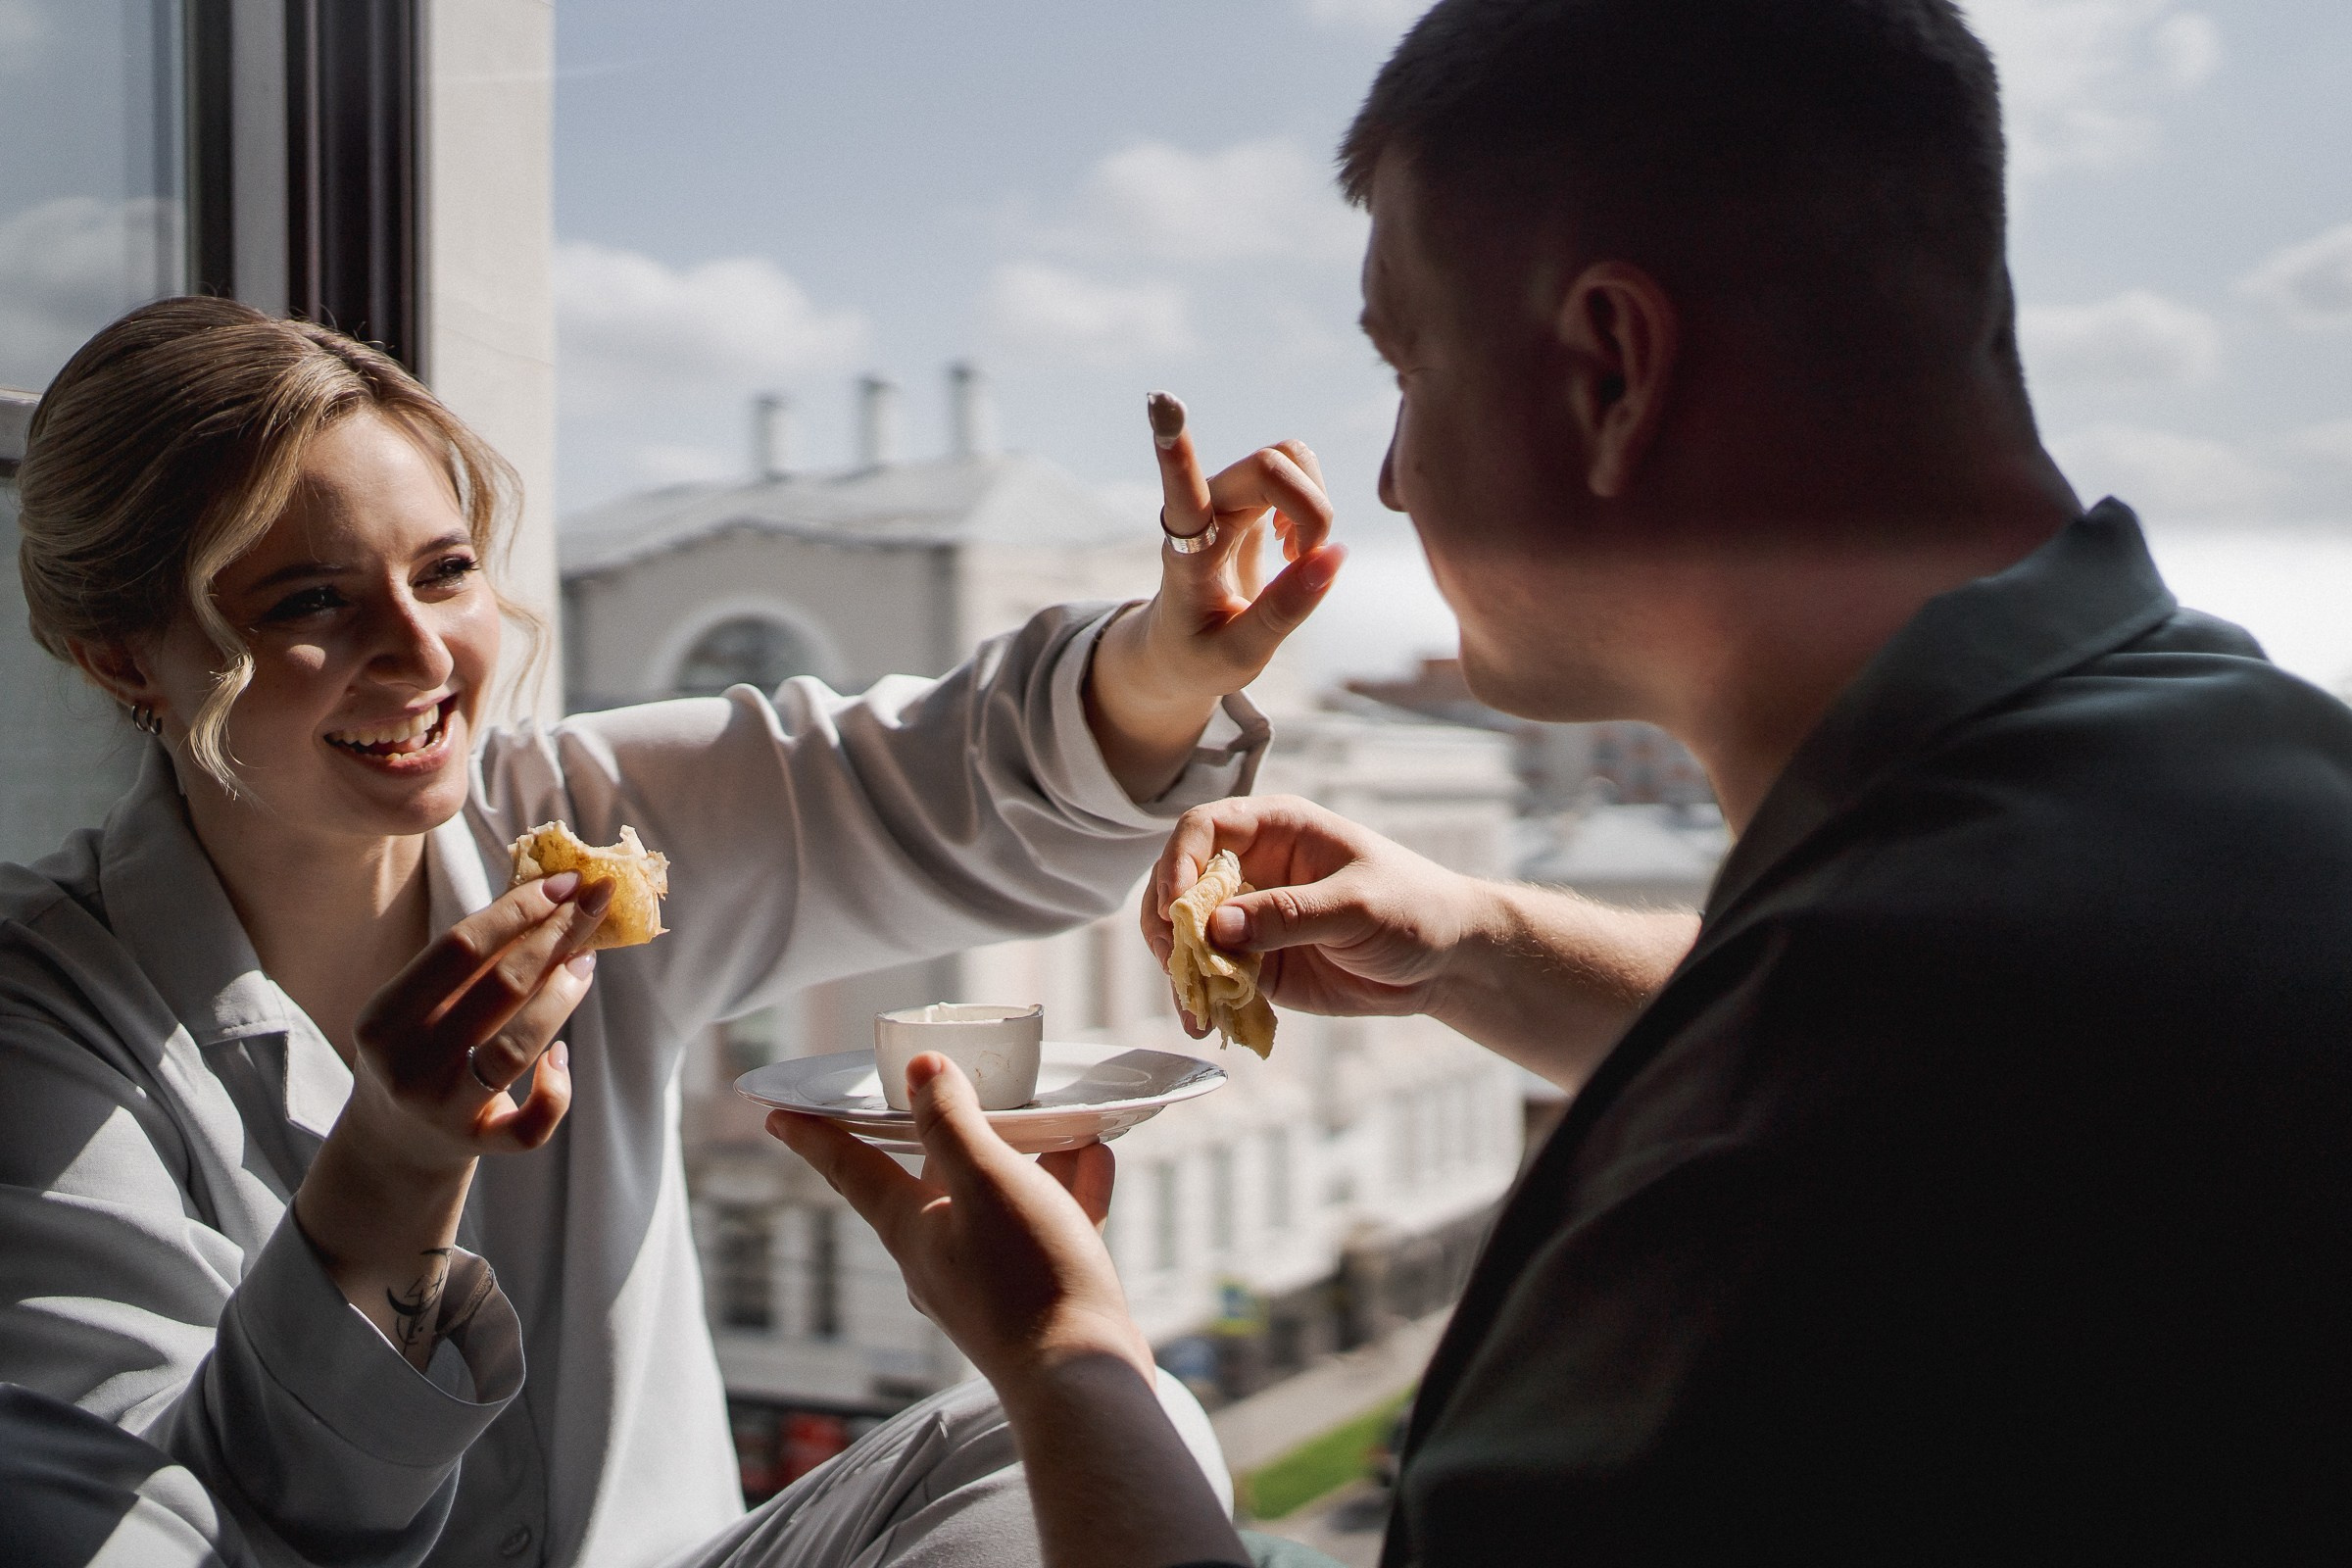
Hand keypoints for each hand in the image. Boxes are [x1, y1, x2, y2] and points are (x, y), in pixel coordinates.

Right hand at [338, 870, 610, 1173]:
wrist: (393, 1144)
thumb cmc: (419, 1050)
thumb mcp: (418, 1005)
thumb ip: (467, 961)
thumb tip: (546, 892)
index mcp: (384, 1016)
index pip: (459, 947)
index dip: (518, 910)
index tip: (565, 882)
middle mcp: (408, 1063)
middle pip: (498, 988)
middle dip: (554, 938)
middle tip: (596, 904)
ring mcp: (442, 1109)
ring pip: (515, 1049)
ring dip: (562, 998)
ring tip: (587, 963)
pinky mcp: (477, 1145)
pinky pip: (529, 1125)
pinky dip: (554, 1090)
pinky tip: (561, 1057)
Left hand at [766, 1053, 1150, 1389]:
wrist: (1083, 1378)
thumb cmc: (1029, 1278)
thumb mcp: (987, 1181)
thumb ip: (951, 1122)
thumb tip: (921, 1071)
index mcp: (911, 1230)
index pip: (850, 1170)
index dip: (815, 1136)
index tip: (778, 1113)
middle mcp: (940, 1257)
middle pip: (931, 1177)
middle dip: (948, 1130)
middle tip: (953, 1087)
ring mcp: (987, 1281)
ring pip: (998, 1199)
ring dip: (1024, 1156)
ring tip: (1052, 1119)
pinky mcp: (1035, 1295)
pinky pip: (1044, 1226)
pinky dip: (1064, 1191)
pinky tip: (1093, 1160)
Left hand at [1085, 393, 1345, 799]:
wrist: (1176, 649)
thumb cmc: (1199, 656)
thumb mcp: (1239, 655)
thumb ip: (1284, 611)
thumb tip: (1335, 555)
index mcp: (1187, 553)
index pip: (1181, 494)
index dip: (1175, 449)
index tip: (1160, 403)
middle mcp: (1204, 509)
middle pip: (1269, 465)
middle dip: (1312, 510)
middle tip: (1302, 562)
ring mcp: (1225, 494)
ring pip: (1290, 456)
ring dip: (1315, 503)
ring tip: (1296, 554)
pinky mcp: (1247, 493)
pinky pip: (1298, 468)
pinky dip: (1314, 503)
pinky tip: (1293, 545)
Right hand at [1143, 795, 1486, 1028]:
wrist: (1446, 961)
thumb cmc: (1413, 908)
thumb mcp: (1357, 906)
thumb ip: (1289, 914)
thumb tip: (1217, 929)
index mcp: (1277, 829)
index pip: (1203, 828)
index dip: (1180, 862)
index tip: (1178, 906)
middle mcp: (1254, 867)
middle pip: (1179, 883)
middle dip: (1167, 923)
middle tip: (1177, 961)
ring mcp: (1250, 918)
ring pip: (1185, 934)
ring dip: (1178, 967)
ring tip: (1192, 1005)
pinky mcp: (1256, 963)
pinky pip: (1210, 975)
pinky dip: (1200, 997)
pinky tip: (1204, 1020)